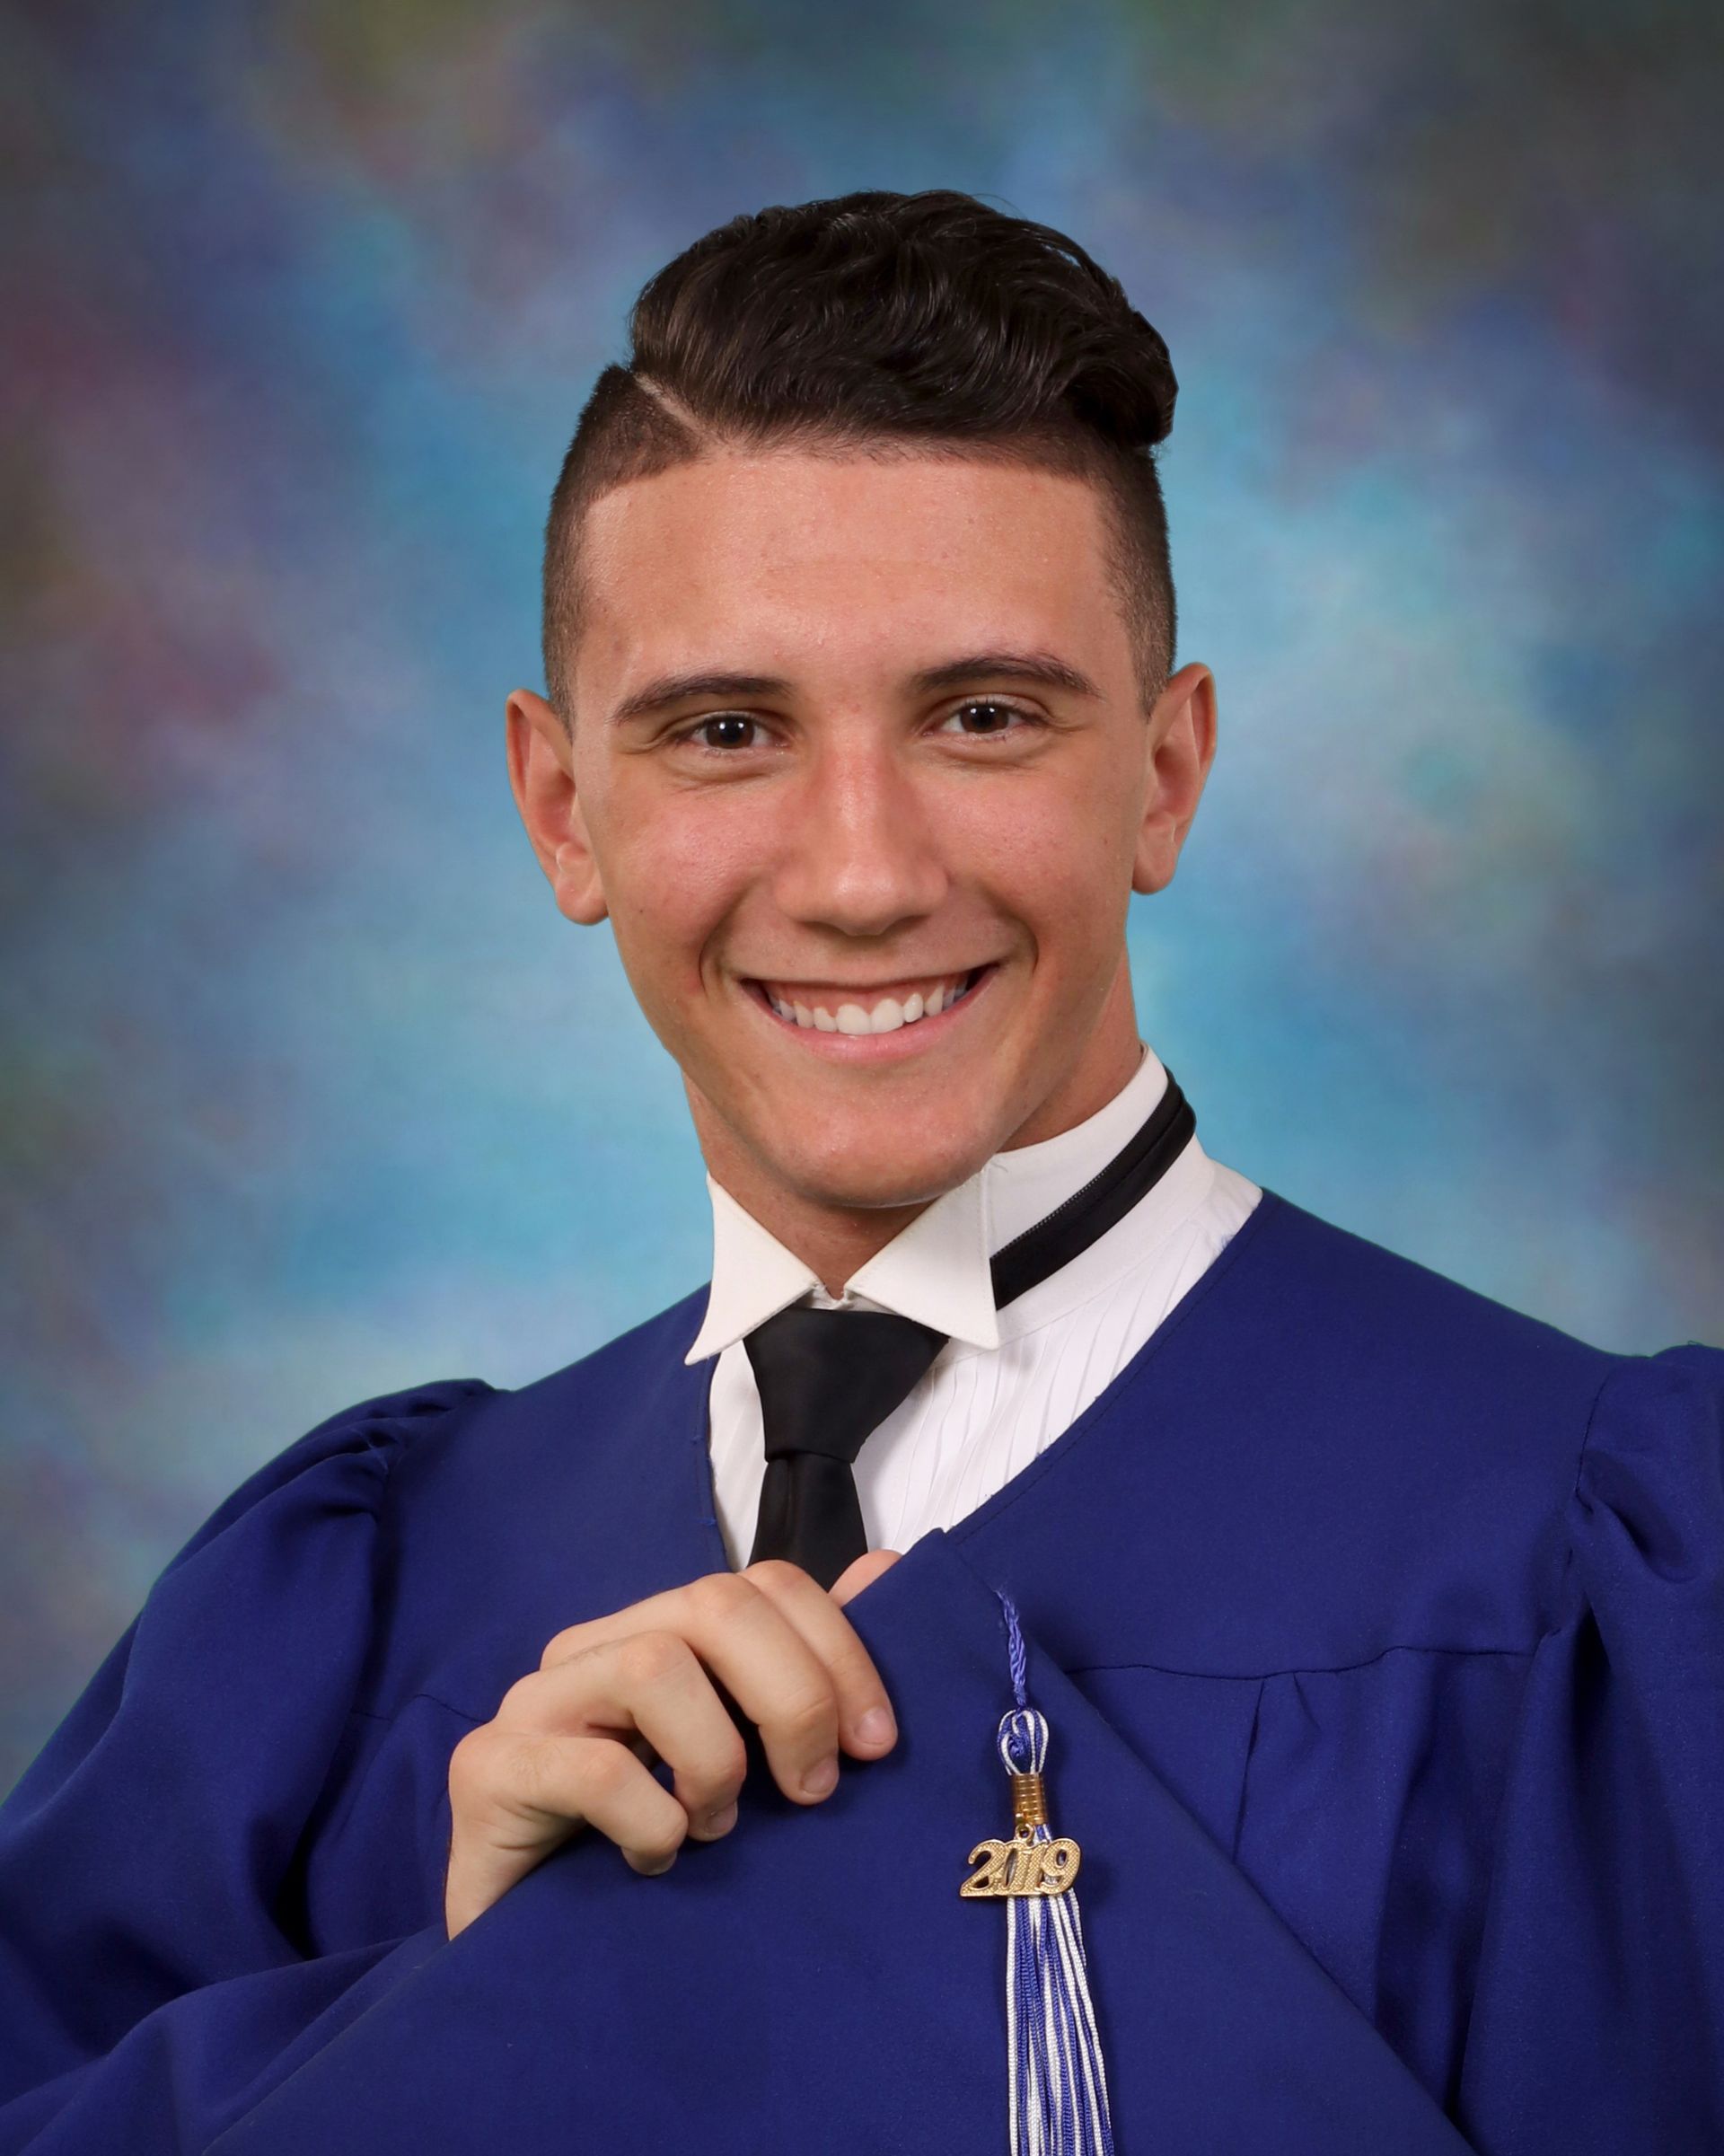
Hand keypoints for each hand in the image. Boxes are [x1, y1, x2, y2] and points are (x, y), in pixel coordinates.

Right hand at [443, 1548, 902, 1938]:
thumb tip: (883, 1575)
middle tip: (815, 1789)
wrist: (531, 1959)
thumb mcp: (747, 1760)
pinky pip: (596, 1772)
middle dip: (793, 1694)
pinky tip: (659, 1860)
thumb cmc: (650, 1850)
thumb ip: (806, 1669)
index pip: (761, 1584)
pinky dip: (653, 1821)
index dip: (838, 1649)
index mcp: (654, 1633)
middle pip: (714, 1602)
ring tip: (718, 1827)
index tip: (877, 1742)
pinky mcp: (489, 1770)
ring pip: (653, 1667)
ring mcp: (533, 1703)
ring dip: (715, 1759)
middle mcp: (591, 1648)